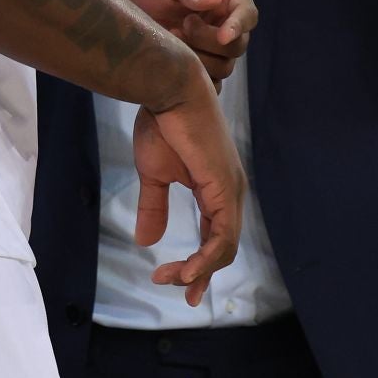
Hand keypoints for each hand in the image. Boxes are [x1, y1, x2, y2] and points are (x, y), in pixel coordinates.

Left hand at [116, 0, 257, 82]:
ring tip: (173, 38)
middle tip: (182, 26)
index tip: (222, 36)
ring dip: (198, 59)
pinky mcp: (204, 65)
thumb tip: (213, 1)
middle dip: (209, 41)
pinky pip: (210, 83)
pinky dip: (193, 77)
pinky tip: (173, 61)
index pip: (248, 15)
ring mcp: (216, 47)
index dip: (239, 27)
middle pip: (237, 46)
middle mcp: (229, 23)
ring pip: (224, 67)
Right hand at [133, 63, 243, 305]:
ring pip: (224, 248)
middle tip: (178, 290)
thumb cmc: (161, 121)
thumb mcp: (153, 173)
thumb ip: (154, 207)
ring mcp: (231, 190)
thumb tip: (146, 241)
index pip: (215, 236)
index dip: (199, 263)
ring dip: (198, 270)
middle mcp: (231, 191)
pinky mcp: (225, 187)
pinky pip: (222, 237)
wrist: (168, 87)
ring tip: (171, 279)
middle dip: (199, 274)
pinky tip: (186, 269)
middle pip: (223, 247)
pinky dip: (205, 259)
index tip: (176, 282)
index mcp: (216, 187)